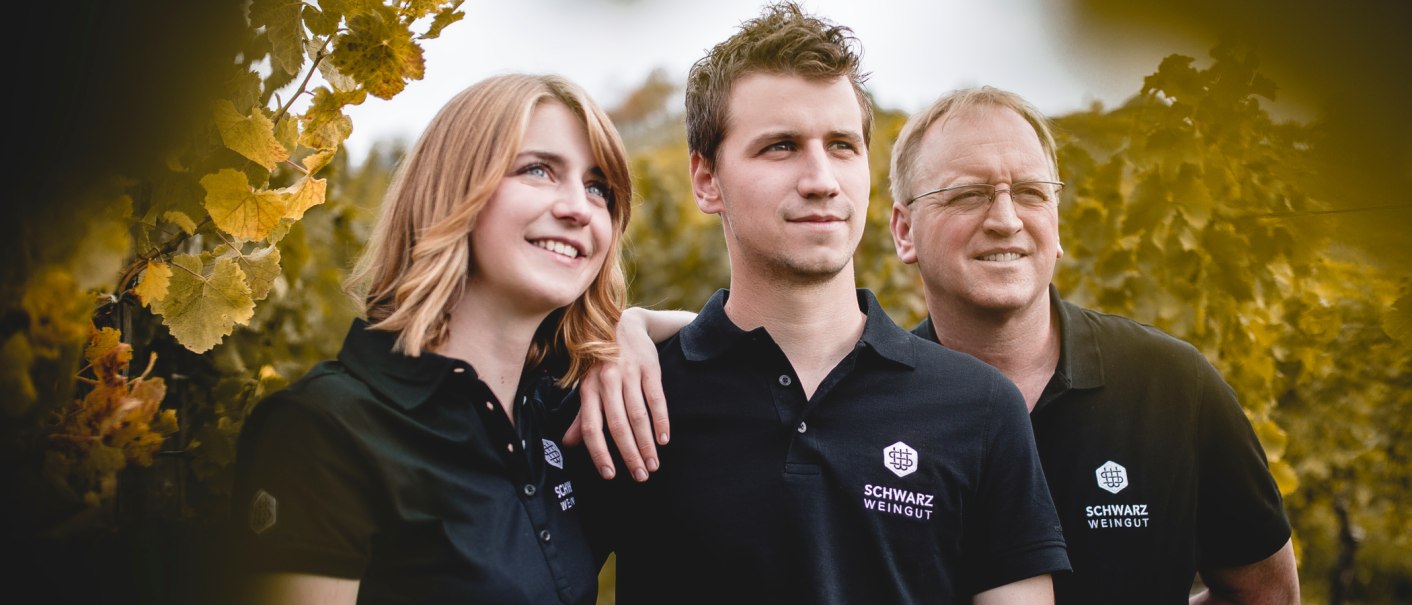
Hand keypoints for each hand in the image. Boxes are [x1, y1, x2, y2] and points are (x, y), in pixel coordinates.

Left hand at [563, 307, 669, 481]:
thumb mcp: (587, 385)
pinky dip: (661, 421)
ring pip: (638, 415)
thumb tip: (568, 445)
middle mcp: (606, 381)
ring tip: (653, 465)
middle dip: (629, 454)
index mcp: (588, 388)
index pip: (591, 427)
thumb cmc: (602, 362)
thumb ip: (581, 416)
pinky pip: (656, 399)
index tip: (610, 475)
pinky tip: (664, 439)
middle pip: (618, 424)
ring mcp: (628, 373)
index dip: (599, 453)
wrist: (623, 324)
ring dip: (646, 443)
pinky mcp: (649, 368)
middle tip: (640, 476)